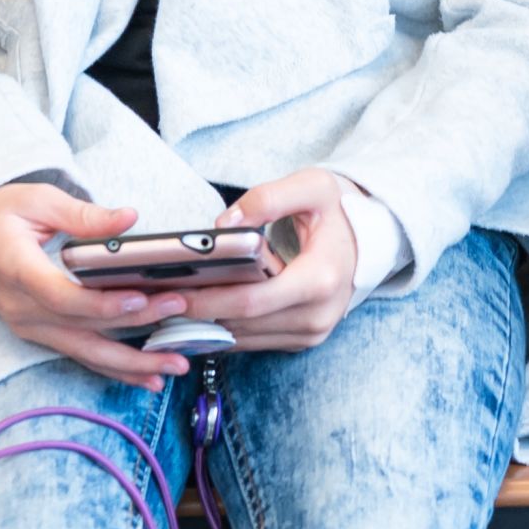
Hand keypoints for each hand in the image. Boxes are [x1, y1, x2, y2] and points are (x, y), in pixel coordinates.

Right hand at [0, 182, 193, 386]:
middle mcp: (21, 308)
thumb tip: (128, 219)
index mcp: (16, 269)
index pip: (60, 296)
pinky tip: (148, 377)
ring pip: (85, 351)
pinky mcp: (42, 334)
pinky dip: (115, 368)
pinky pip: (81, 355)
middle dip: (135, 322)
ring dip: (132, 362)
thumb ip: (83, 214)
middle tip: (180, 310)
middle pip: (82, 325)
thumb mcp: (36, 200)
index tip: (139, 298)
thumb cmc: (0, 217)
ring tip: (175, 363)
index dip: (100, 302)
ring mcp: (30, 326)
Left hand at [171, 169, 365, 350]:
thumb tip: (222, 226)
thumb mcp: (311, 186)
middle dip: (197, 314)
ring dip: (205, 325)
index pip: (253, 300)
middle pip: (243, 324)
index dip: (209, 300)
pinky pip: (255, 341)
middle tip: (156, 301)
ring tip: (168, 306)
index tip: (172, 292)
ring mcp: (312, 333)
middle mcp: (319, 315)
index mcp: (321, 279)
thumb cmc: (340, 210)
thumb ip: (266, 199)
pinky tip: (198, 313)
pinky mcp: (304, 339)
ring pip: (246, 338)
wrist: (372, 238)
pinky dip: (225, 329)